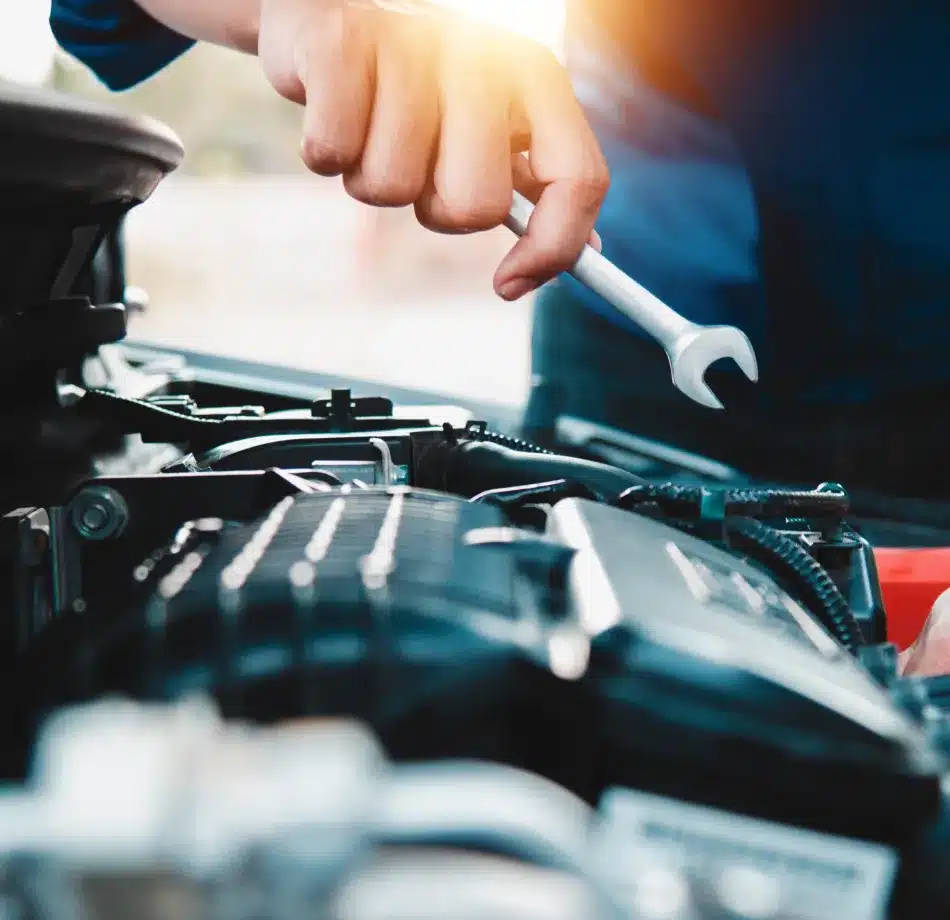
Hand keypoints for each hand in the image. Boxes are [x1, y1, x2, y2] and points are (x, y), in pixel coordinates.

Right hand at [257, 0, 608, 299]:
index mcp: (536, 79)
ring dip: (370, 176)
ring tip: (368, 126)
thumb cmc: (413, 83)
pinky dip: (323, 151)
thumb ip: (537, 185)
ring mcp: (412, 45)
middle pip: (475, 207)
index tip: (508, 285)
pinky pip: (332, 152)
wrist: (326, 6)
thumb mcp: (488, 124)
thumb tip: (586, 256)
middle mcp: (485, 55)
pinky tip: (332, 108)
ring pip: (394, 188)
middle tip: (416, 163)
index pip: (578, 180)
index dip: (551, 250)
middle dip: (434, 208)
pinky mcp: (340, 42)